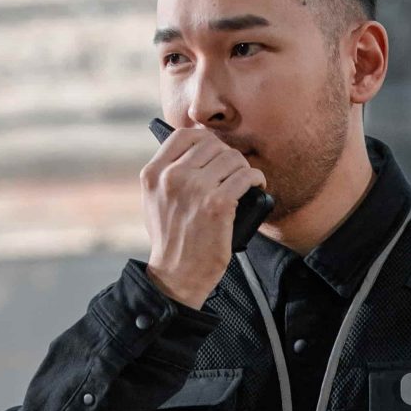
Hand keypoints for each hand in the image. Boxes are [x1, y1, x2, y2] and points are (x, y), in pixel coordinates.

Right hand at [141, 123, 266, 307]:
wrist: (176, 275)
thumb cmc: (170, 241)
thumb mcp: (154, 202)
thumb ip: (166, 176)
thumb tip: (192, 154)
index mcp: (154, 173)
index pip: (184, 135)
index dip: (205, 140)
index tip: (215, 152)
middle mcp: (172, 177)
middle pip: (212, 144)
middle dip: (227, 155)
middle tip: (234, 172)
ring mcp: (195, 188)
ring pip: (232, 158)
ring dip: (243, 167)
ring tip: (246, 180)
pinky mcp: (218, 204)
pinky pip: (246, 176)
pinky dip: (256, 178)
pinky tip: (257, 185)